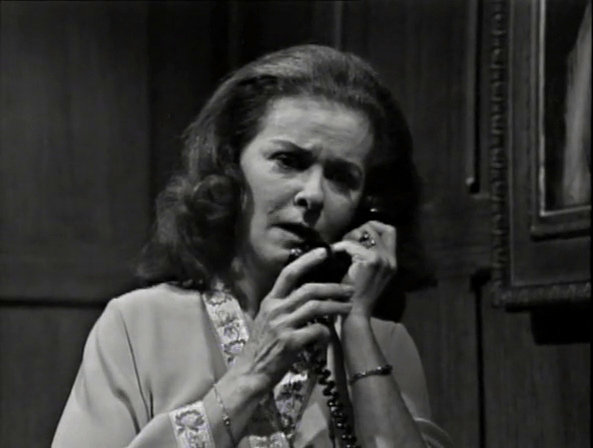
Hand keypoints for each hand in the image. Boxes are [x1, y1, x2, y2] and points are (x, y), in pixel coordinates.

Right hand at [233, 247, 353, 391]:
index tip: (323, 251)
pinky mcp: (290, 343)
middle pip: (309, 289)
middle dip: (333, 288)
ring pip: (316, 307)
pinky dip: (327, 331)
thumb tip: (306, 295)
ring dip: (336, 306)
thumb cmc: (262, 346)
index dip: (307, 260)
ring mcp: (282, 325)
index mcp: (270, 301)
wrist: (251, 372)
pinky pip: (316, 330)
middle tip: (349, 289)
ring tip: (349, 308)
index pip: (288, 273)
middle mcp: (275, 309)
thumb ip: (283, 306)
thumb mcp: (267, 320)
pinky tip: (330, 335)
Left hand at [332, 221, 396, 318]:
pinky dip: (340, 247)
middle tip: (346, 243)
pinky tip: (333, 254)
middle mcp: (390, 259)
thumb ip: (369, 255)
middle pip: (377, 227)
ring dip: (349, 237)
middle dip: (359, 230)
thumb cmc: (356, 295)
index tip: (358, 235)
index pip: (390, 230)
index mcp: (392, 261)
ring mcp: (382, 259)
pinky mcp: (370, 261)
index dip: (375, 226)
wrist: (355, 313)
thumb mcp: (368, 273)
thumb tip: (356, 235)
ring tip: (340, 250)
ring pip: (365, 233)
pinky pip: (352, 244)